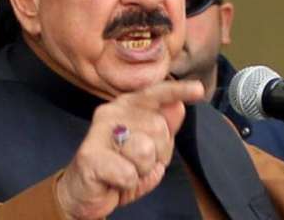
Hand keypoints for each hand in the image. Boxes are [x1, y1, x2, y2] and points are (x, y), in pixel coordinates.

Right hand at [55, 79, 203, 218]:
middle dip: (158, 154)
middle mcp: (111, 112)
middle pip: (159, 129)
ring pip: (145, 151)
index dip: (178, 91)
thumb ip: (163, 129)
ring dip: (142, 170)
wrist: (84, 193)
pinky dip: (128, 184)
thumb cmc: (118, 168)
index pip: (155, 93)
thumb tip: (178, 107)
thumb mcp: (148, 149)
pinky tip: (114, 181)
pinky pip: (130, 173)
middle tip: (137, 163)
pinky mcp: (90, 155)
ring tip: (126, 170)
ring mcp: (98, 132)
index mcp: (126, 106)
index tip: (199, 90)